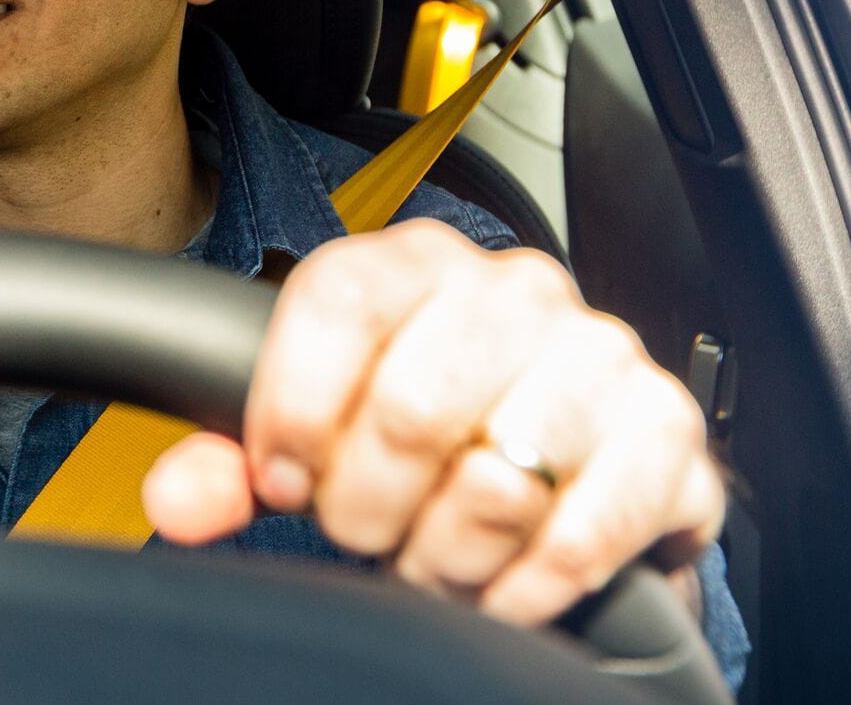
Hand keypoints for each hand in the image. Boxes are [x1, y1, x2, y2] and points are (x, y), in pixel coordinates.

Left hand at [140, 218, 721, 625]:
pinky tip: (501, 586)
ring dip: (447, 553)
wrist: (567, 461)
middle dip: (368, 502)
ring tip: (432, 562)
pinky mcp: (666, 433)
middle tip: (364, 532)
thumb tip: (184, 496)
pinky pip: (585, 529)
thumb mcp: (321, 433)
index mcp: (419, 263)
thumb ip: (232, 459)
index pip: (340, 299)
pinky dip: (527, 583)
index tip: (284, 478)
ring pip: (497, 476)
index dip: (293, 408)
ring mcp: (599, 355)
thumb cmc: (433, 436)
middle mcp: (515, 292)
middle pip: (413, 402)